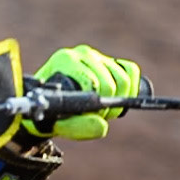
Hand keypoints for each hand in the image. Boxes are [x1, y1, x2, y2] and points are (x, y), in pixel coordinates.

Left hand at [26, 45, 141, 139]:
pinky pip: (131, 71)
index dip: (99, 106)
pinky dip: (131, 88)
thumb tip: (102, 126)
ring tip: (104, 110)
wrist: (47, 103)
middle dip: (109, 106)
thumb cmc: (49, 112)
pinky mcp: (110, 60)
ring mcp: (97, 56)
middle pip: (112, 83)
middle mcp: (81, 53)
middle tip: (98, 116)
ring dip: (120, 100)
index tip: (92, 116)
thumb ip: (75, 126)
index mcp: (64, 60)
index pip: (94, 83)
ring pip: (124, 79)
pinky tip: (118, 98)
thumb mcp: (56, 123)